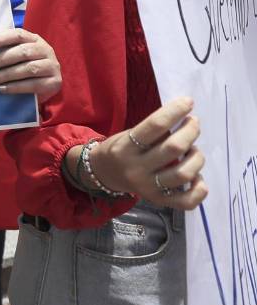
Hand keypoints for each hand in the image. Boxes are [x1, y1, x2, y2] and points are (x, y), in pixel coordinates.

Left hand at [0, 28, 61, 101]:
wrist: (45, 86)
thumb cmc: (24, 67)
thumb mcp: (17, 56)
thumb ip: (5, 50)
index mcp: (35, 39)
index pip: (18, 34)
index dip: (1, 38)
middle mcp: (46, 50)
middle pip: (23, 52)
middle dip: (1, 59)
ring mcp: (52, 66)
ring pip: (29, 68)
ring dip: (6, 74)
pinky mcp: (54, 83)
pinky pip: (33, 85)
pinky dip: (15, 87)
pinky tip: (2, 89)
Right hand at [83, 97, 207, 209]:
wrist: (104, 174)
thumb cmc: (121, 148)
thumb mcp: (129, 135)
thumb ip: (154, 132)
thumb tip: (186, 122)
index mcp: (125, 148)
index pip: (155, 126)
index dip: (175, 111)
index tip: (188, 102)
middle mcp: (136, 169)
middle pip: (174, 148)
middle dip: (190, 131)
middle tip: (193, 123)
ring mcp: (148, 188)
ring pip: (184, 173)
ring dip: (197, 157)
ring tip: (194, 150)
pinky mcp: (158, 201)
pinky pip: (186, 201)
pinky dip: (200, 190)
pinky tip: (198, 177)